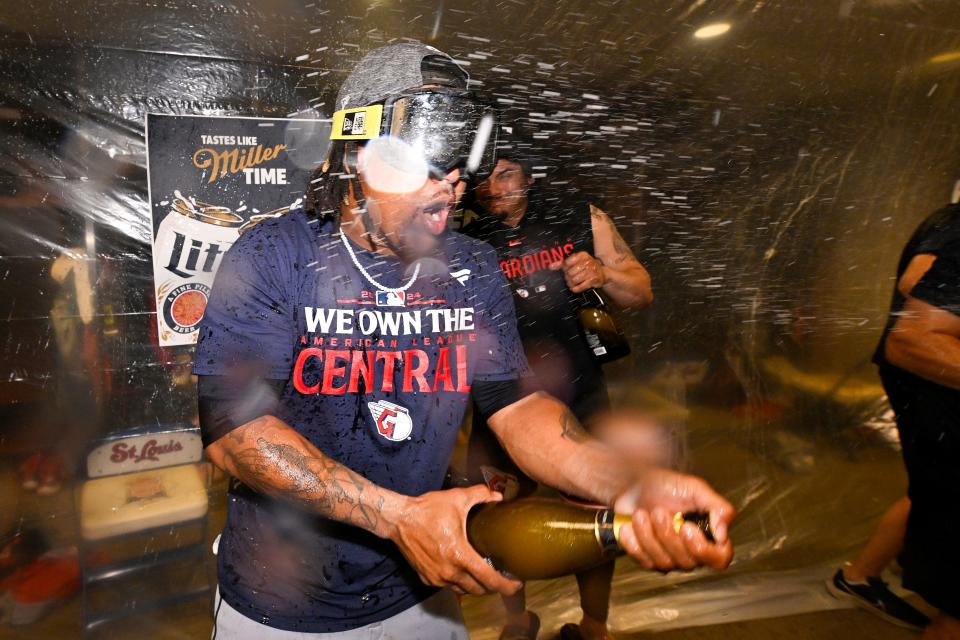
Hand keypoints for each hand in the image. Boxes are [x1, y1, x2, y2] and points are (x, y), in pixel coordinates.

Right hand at [387, 485, 522, 595]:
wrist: (399, 519)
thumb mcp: (457, 498)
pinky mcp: (427, 578)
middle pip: (479, 590)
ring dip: (476, 586)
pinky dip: (459, 583)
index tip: (517, 584)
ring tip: (485, 575)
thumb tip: (498, 495)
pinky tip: (463, 571)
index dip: (506, 586)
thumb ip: (481, 495)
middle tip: (503, 577)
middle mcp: (449, 572)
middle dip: (494, 587)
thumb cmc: (427, 510)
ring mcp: (437, 577)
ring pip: (464, 590)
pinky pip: (448, 586)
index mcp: (460, 556)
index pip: (489, 579)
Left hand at [550, 251, 605, 292]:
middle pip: (570, 273)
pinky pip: (580, 286)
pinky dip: (575, 288)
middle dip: (567, 277)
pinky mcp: (593, 280)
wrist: (602, 272)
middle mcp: (587, 262)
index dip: (565, 268)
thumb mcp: (576, 261)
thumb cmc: (586, 266)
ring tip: (571, 283)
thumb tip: (551, 266)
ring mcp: (591, 271)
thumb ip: (562, 263)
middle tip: (569, 278)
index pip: (567, 263)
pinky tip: (575, 287)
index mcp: (582, 255)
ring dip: (571, 283)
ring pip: (574, 280)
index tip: (566, 270)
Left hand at [613, 468, 734, 571]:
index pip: (719, 559)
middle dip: (668, 534)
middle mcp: (691, 552)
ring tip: (641, 513)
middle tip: (658, 511)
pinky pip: (644, 561)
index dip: (704, 550)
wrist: (633, 483)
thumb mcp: (696, 489)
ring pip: (664, 563)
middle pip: (687, 562)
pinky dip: (634, 542)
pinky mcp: (647, 558)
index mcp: (707, 535)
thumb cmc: (666, 485)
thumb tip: (723, 534)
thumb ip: (718, 508)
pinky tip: (630, 526)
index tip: (687, 527)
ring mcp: (669, 558)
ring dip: (649, 536)